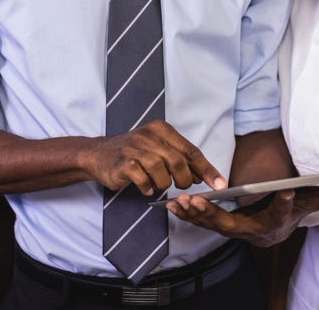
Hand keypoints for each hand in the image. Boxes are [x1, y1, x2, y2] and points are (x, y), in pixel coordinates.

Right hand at [79, 120, 225, 195]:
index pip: (191, 151)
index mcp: (161, 129)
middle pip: (179, 162)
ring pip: (163, 173)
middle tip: (181, 187)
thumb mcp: (158, 149)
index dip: (207, 170)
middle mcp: (149, 136)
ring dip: (163, 184)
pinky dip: (148, 188)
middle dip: (184, 180)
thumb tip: (202, 176)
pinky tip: (144, 186)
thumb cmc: (133, 153)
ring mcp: (135, 149)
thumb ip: (179, 159)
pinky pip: (145, 181)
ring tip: (157, 183)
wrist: (98, 154)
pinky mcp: (124, 163)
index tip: (219, 185)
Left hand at [166, 160, 318, 246]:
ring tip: (182, 202)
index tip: (285, 191)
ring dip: (197, 216)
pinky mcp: (222, 228)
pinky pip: (204, 224)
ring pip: (214, 227)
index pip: (285, 212)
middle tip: (201, 202)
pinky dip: (188, 215)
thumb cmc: (296, 211)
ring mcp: (238, 231)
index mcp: (281, 221)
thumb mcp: (314, 199)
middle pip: (236, 227)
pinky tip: (173, 205)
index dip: (286, 203)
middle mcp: (257, 231)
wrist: (277, 230)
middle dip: (216, 216)